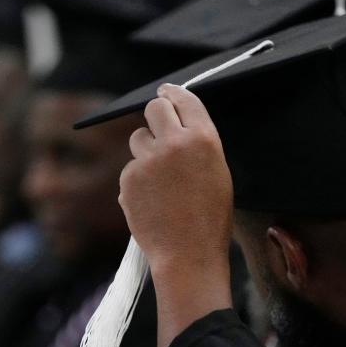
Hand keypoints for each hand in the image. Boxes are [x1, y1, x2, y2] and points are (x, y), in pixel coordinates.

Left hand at [119, 85, 234, 346]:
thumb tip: (177, 127)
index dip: (172, 93)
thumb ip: (197, 146)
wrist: (188, 255)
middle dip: (155, 113)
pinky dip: (137, 181)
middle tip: (157, 125)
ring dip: (145, 152)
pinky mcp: (129, 178)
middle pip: (154, 108)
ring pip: (138, 139)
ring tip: (161, 183)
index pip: (185, 100)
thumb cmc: (209, 220)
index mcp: (204, 140)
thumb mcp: (217, 174)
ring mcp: (148, 160)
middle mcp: (174, 143)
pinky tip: (152, 202)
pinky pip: (130, 169)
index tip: (165, 91)